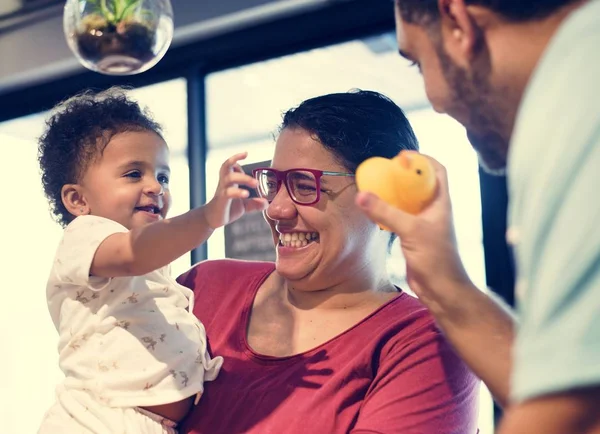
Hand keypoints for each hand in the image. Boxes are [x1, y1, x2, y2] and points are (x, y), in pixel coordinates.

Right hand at [202, 152, 267, 228]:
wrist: (212, 219)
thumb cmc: (226, 208)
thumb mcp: (243, 205)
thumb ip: (254, 203)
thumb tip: (266, 203)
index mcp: (228, 181)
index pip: (229, 165)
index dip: (235, 158)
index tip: (245, 154)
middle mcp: (224, 183)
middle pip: (227, 167)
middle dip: (239, 166)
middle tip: (256, 181)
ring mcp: (222, 191)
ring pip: (229, 178)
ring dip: (243, 178)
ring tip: (255, 184)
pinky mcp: (221, 200)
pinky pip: (228, 192)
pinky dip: (238, 192)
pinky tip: (246, 194)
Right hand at [356, 156, 471, 309]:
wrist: (441, 290)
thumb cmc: (435, 258)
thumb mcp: (411, 230)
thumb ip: (386, 212)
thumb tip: (361, 195)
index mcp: (441, 203)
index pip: (437, 171)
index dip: (422, 159)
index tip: (402, 156)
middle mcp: (434, 210)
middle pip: (420, 184)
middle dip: (404, 175)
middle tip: (385, 170)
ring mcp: (424, 224)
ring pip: (409, 202)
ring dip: (395, 194)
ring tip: (377, 187)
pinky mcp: (414, 237)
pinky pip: (400, 217)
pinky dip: (389, 211)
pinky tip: (376, 211)